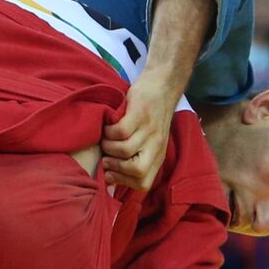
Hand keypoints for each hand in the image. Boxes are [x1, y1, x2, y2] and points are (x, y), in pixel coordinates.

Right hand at [101, 74, 174, 191]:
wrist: (162, 85)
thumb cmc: (151, 116)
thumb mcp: (150, 141)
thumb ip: (138, 158)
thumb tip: (111, 178)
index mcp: (158, 155)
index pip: (144, 183)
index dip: (124, 182)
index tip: (110, 174)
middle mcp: (156, 145)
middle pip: (138, 170)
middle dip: (116, 167)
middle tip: (106, 158)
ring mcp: (149, 129)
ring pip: (125, 150)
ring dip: (108, 147)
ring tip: (105, 139)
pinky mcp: (140, 114)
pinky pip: (121, 131)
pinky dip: (109, 131)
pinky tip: (108, 127)